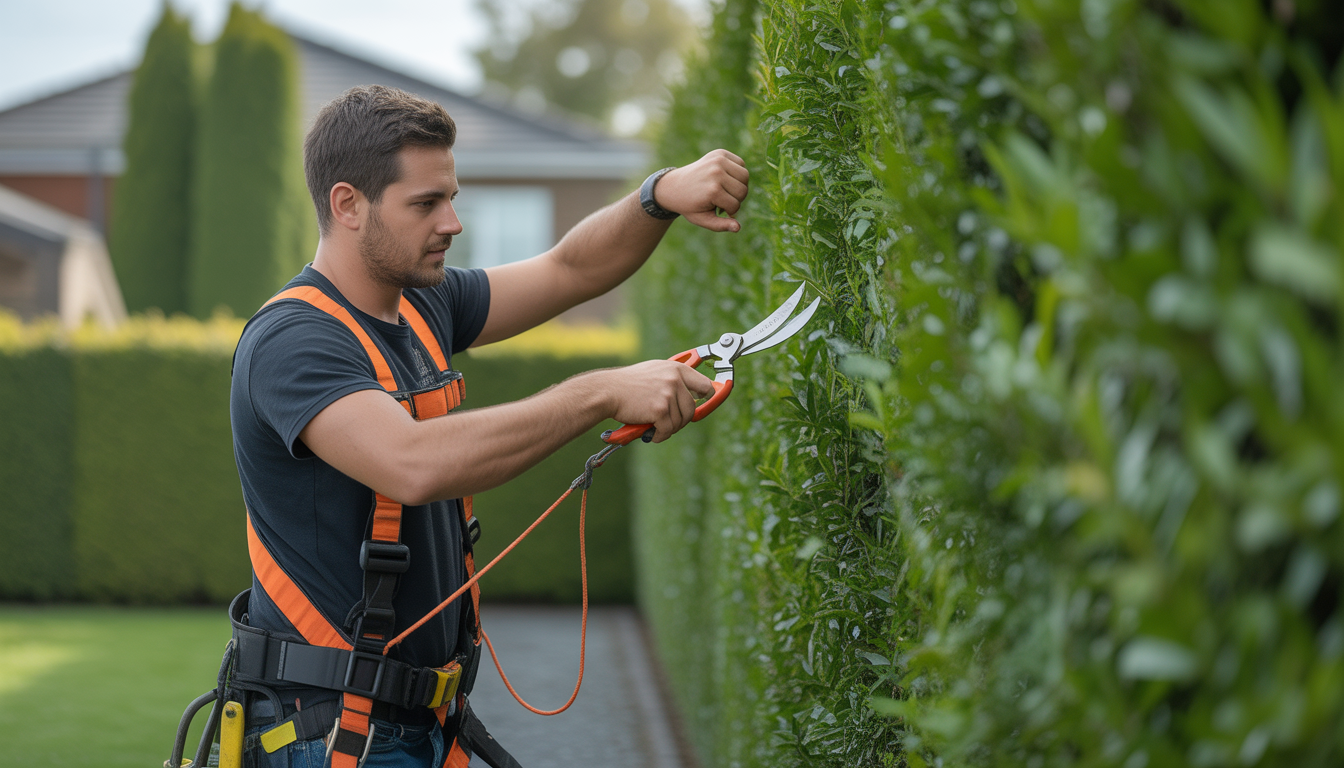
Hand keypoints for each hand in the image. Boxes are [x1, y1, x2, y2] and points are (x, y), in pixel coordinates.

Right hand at [596, 360, 714, 441]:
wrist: (607, 391)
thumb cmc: (628, 384)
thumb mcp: (655, 371)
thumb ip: (673, 379)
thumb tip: (694, 394)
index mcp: (676, 368)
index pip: (705, 384)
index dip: (707, 396)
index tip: (705, 402)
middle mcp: (675, 379)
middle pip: (692, 409)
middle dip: (681, 420)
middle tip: (668, 423)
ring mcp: (668, 394)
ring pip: (680, 422)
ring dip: (668, 429)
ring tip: (654, 426)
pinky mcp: (660, 409)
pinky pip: (668, 430)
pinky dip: (660, 436)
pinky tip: (651, 434)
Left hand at [653, 149, 748, 232]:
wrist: (673, 186)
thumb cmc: (690, 205)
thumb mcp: (702, 220)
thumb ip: (721, 226)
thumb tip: (738, 228)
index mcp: (713, 191)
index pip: (736, 205)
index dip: (729, 211)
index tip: (717, 209)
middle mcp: (716, 173)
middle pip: (743, 190)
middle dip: (736, 198)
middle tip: (723, 199)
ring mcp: (718, 160)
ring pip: (745, 176)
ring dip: (739, 185)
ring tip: (726, 189)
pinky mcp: (720, 153)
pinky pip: (741, 163)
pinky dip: (737, 171)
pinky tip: (726, 177)